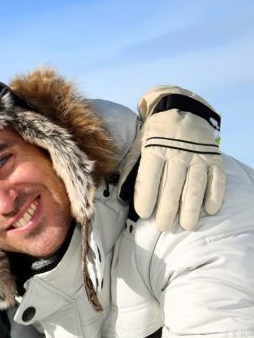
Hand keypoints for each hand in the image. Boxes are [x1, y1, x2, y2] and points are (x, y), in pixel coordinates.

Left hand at [123, 86, 223, 230]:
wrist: (180, 111)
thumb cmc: (153, 137)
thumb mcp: (138, 147)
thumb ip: (132, 170)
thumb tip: (122, 197)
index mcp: (154, 149)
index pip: (150, 177)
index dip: (147, 197)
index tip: (144, 214)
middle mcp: (177, 153)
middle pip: (172, 186)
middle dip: (168, 209)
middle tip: (164, 226)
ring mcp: (197, 156)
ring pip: (195, 186)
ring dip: (191, 208)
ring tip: (187, 225)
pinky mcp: (213, 158)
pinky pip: (216, 179)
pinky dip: (214, 195)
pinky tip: (209, 210)